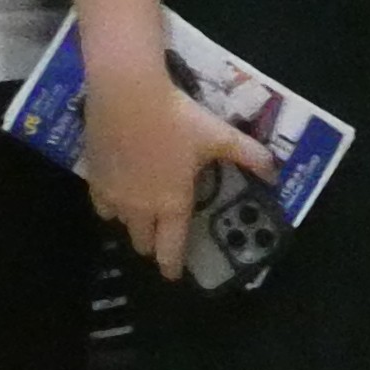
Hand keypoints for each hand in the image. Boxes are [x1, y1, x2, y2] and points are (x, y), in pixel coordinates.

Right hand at [86, 64, 275, 281]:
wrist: (127, 95)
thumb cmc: (177, 119)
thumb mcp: (219, 136)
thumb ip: (249, 155)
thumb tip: (275, 174)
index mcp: (172, 204)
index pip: (171, 248)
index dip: (172, 265)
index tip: (172, 275)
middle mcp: (141, 207)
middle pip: (142, 242)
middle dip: (153, 244)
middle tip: (161, 238)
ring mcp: (114, 195)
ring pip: (121, 224)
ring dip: (132, 225)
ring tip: (141, 215)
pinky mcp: (94, 177)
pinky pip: (101, 205)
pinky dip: (111, 206)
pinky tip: (117, 194)